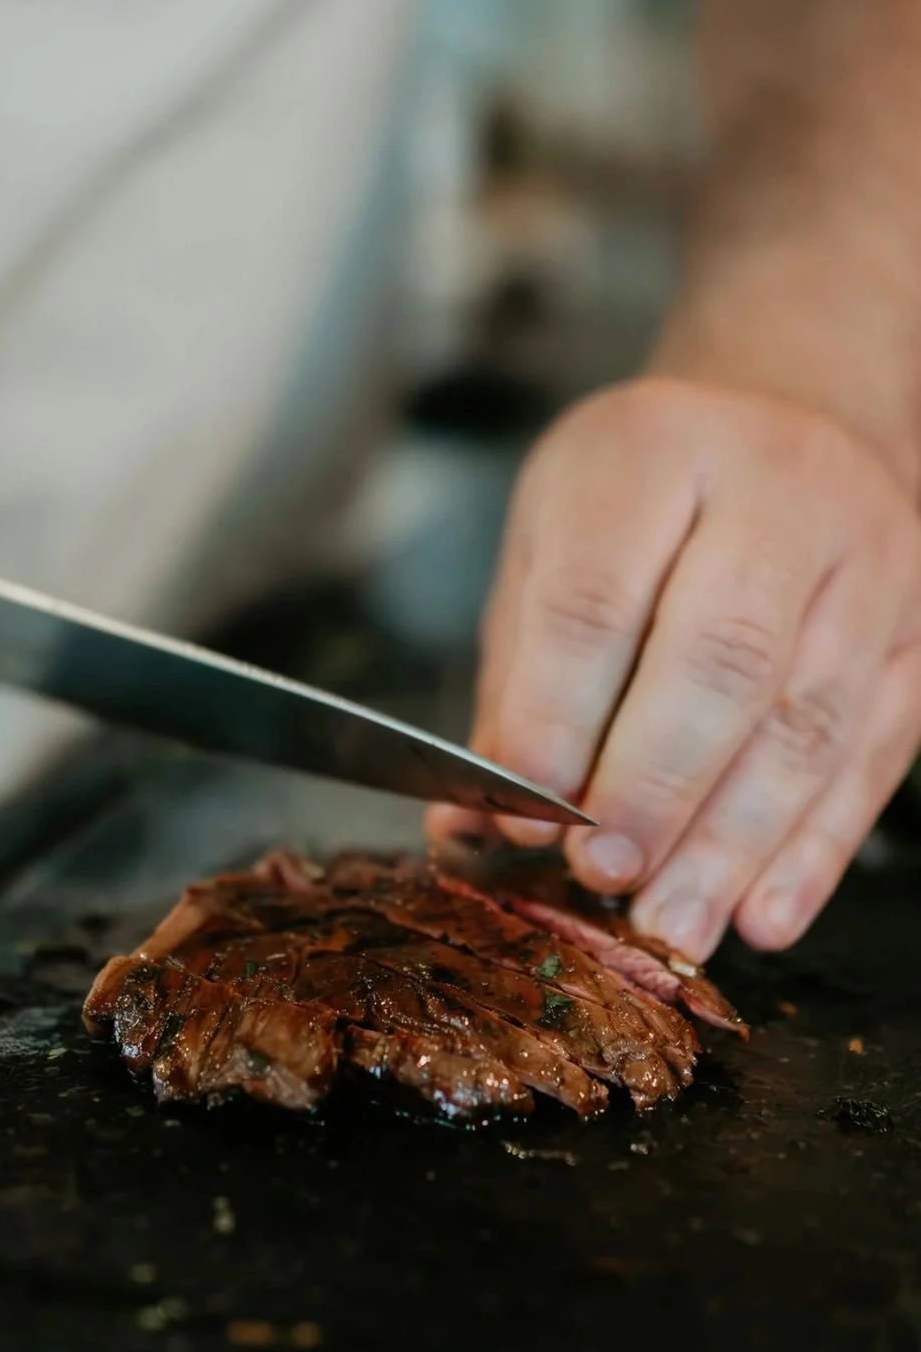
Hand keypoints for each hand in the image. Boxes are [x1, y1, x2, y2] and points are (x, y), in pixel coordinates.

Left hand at [428, 377, 920, 958]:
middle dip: (655, 788)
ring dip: (735, 844)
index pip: (596, 600)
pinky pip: (874, 756)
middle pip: (723, 657)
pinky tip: (764, 916)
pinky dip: (815, 851)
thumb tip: (476, 832)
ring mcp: (871, 560)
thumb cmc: (645, 510)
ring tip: (673, 926)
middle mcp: (780, 486)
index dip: (555, 722)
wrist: (789, 424)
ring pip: (809, 720)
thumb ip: (516, 688)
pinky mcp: (920, 634)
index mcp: (652, 450)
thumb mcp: (550, 552)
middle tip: (602, 874)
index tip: (521, 817)